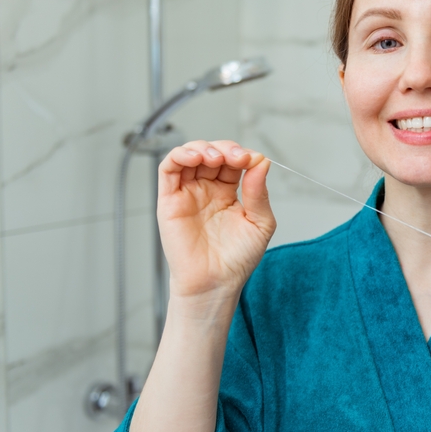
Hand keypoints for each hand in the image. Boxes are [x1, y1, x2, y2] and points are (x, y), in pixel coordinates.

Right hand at [158, 140, 274, 299]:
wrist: (216, 283)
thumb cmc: (237, 259)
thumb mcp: (260, 223)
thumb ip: (259, 192)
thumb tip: (262, 161)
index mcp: (228, 193)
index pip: (233, 161)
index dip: (242, 154)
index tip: (253, 160)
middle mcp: (206, 189)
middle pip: (212, 153)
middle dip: (225, 149)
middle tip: (237, 158)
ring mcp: (187, 193)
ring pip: (189, 155)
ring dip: (202, 148)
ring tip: (216, 158)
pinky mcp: (169, 200)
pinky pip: (168, 169)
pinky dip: (179, 155)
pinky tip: (196, 157)